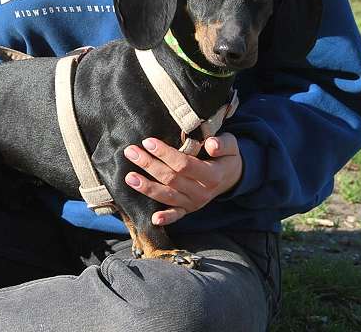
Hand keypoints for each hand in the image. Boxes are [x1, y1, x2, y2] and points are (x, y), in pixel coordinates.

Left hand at [123, 133, 241, 225]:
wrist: (231, 177)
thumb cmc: (225, 156)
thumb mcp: (231, 146)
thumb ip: (223, 144)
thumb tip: (211, 144)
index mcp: (211, 175)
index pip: (184, 165)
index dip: (165, 154)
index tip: (148, 141)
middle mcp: (201, 192)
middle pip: (170, 179)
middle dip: (148, 165)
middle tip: (130, 152)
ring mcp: (194, 203)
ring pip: (167, 196)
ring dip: (146, 187)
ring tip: (129, 177)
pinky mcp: (188, 209)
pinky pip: (176, 215)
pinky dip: (166, 218)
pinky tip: (153, 219)